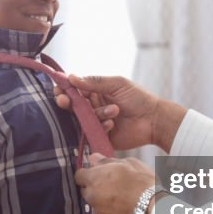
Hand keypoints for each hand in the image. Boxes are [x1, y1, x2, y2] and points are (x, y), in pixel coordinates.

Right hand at [55, 75, 185, 151]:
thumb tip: (71, 77)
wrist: (154, 119)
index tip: (59, 89)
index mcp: (95, 92)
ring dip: (97, 114)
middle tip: (65, 101)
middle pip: (71, 105)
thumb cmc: (138, 98)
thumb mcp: (117, 84)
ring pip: (82, 119)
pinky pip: (91, 133)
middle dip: (67, 102)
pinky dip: (101, 126)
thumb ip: (94, 81)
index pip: (73, 89)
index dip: (63, 89)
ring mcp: (95, 122)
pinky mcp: (100, 136)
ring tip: (115, 111)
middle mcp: (92, 106)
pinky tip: (113, 124)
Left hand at [76, 154, 154, 213]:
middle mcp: (92, 197)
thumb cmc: (143, 183)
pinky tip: (124, 209)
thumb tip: (93, 158)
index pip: (79, 175)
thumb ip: (106, 160)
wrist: (154, 211)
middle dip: (95, 187)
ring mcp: (98, 212)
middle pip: (86, 191)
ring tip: (122, 198)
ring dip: (103, 201)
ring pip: (96, 204)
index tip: (97, 173)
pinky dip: (110, 213)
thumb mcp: (128, 163)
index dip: (88, 173)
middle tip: (113, 185)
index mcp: (94, 179)